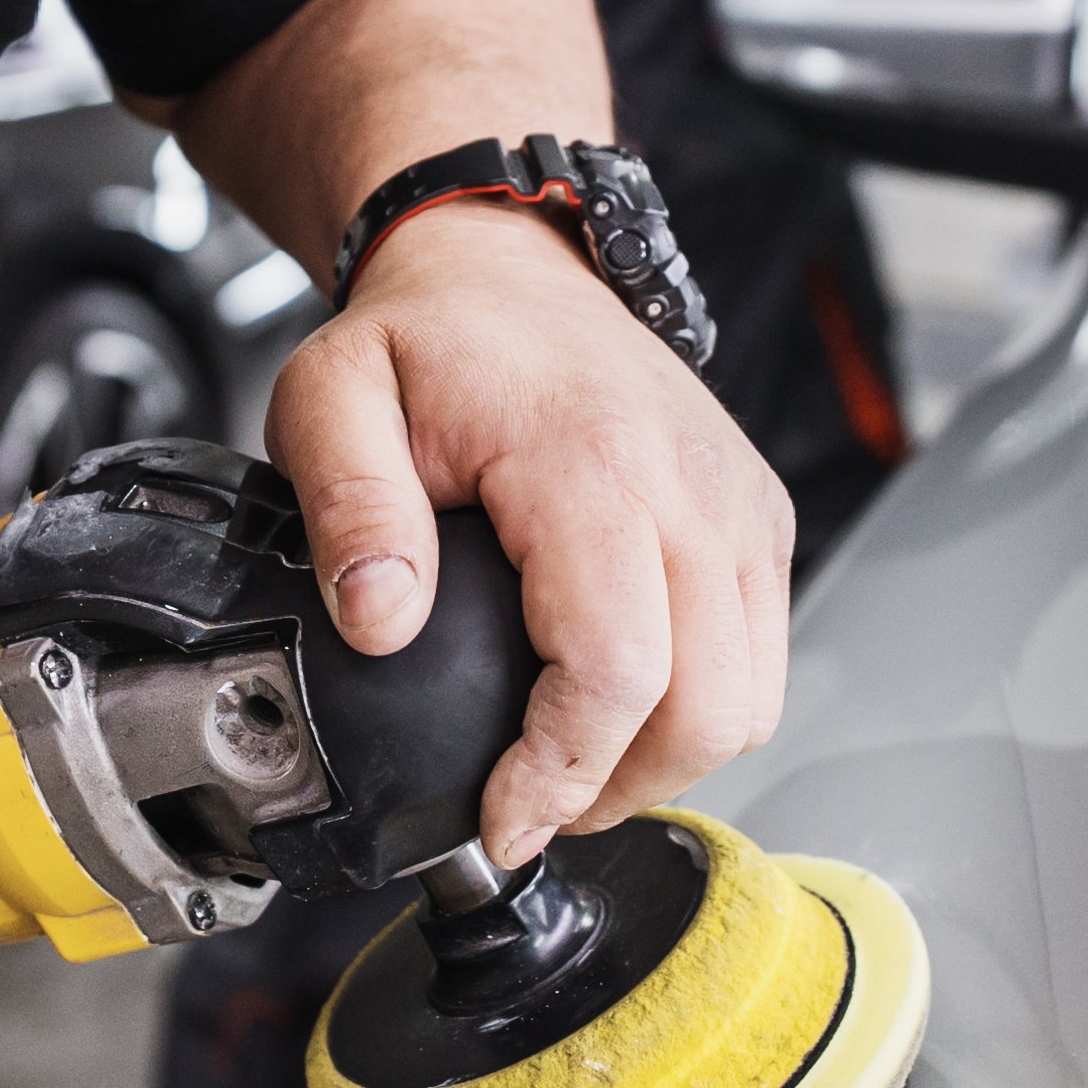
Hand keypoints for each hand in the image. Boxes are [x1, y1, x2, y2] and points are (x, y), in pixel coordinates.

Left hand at [259, 197, 793, 865]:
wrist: (508, 267)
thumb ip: (346, 509)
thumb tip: (380, 623)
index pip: (617, 669)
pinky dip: (696, 710)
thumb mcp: (330, 398)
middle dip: (615, 787)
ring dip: (664, 761)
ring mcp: (741, 504)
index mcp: (594, 459)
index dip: (560, 773)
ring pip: (749, 699)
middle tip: (528, 809)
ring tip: (569, 770)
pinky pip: (758, 658)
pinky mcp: (757, 521)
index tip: (498, 820)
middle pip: (706, 709)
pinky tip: (616, 710)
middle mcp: (696, 485)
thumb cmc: (427, 335)